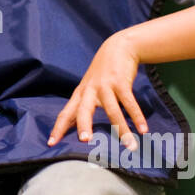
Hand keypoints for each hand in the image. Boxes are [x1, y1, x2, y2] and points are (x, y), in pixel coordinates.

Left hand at [47, 33, 146, 149]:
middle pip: (84, 110)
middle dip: (83, 125)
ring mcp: (105, 85)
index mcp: (80, 94)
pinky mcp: (121, 82)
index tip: (50, 144)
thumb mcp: (89, 88)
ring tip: (130, 146)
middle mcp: (90, 90)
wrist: (117, 47)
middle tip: (84, 141)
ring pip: (112, 110)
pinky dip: (137, 117)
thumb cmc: (102, 73)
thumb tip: (77, 130)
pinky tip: (143, 130)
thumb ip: (83, 106)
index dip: (58, 129)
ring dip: (122, 129)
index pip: (65, 113)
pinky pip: (129, 102)